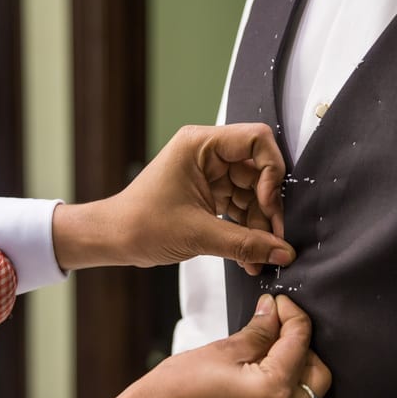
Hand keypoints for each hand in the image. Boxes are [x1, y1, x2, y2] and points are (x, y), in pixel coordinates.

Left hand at [52, 123, 294, 273]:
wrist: (113, 240)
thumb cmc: (141, 225)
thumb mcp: (198, 234)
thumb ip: (245, 244)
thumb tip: (283, 252)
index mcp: (200, 144)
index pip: (257, 139)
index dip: (272, 171)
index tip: (269, 204)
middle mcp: (207, 154)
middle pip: (258, 171)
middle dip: (268, 207)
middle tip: (274, 240)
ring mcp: (209, 174)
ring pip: (252, 193)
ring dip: (259, 225)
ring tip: (260, 257)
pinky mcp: (208, 194)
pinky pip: (239, 207)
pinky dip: (246, 231)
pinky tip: (250, 257)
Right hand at [88, 294, 331, 397]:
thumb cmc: (176, 389)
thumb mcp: (222, 351)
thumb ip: (258, 331)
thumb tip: (274, 312)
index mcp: (274, 390)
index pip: (300, 342)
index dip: (292, 315)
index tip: (280, 303)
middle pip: (317, 375)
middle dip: (303, 347)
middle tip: (277, 327)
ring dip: (293, 372)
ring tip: (265, 352)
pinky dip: (279, 396)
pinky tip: (256, 380)